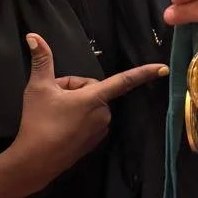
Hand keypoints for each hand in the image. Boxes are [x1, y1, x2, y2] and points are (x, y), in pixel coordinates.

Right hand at [8, 35, 167, 193]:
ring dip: (75, 103)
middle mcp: (103, 114)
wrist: (35, 161)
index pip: (124, 81)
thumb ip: (41, 60)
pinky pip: (89, 120)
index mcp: (94, 98)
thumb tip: (33, 36)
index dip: (144, 73)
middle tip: (52, 97)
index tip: (164, 68)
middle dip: (73, 89)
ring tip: (54, 113)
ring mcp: (100, 130)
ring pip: (90, 104)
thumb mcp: (38, 87)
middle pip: (92, 89)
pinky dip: (77, 118)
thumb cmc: (39, 122)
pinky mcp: (93, 142)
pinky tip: (59, 125)